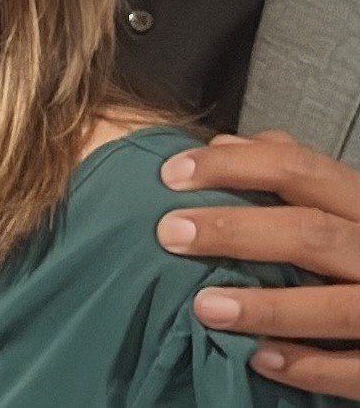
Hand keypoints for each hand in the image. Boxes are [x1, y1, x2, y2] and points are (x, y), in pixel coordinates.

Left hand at [156, 130, 359, 399]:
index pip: (297, 167)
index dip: (232, 166)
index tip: (171, 174)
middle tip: (171, 234)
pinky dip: (306, 366)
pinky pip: (355, 368)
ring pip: (334, 306)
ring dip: (265, 307)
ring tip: (203, 306)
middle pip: (309, 232)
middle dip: (235, 230)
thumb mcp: (341, 199)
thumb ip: (288, 171)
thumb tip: (222, 144)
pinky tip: (256, 358)